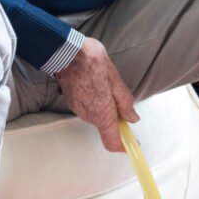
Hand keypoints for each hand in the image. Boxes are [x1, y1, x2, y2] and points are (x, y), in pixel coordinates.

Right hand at [54, 37, 139, 152]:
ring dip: (104, 104)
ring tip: (105, 81)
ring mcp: (78, 109)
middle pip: (106, 125)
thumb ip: (125, 102)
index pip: (112, 142)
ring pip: (96, 114)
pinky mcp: (71, 101)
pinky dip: (94, 98)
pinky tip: (95, 81)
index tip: (132, 143)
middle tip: (119, 93)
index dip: (124, 146)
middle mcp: (88, 116)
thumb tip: (132, 118)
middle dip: (115, 114)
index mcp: (101, 114)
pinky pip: (87, 106)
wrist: (66, 52)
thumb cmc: (91, 63)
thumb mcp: (115, 80)